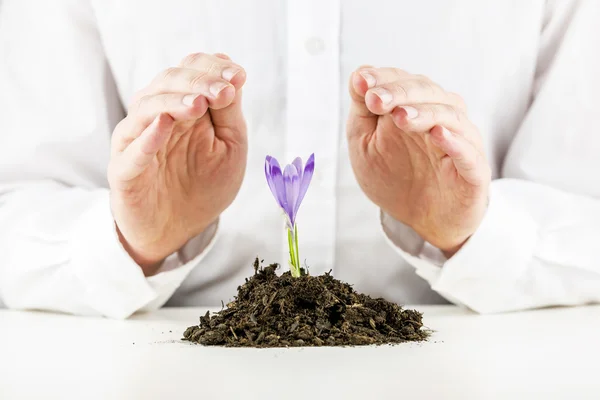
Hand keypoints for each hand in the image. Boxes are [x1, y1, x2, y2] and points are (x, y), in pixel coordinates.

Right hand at [107, 52, 246, 273]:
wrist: (178, 229)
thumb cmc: (205, 184)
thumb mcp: (229, 146)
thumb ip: (229, 113)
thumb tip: (234, 74)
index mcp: (182, 104)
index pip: (190, 70)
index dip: (213, 68)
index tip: (238, 75)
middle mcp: (155, 115)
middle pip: (168, 81)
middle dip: (198, 82)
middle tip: (224, 90)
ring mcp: (135, 140)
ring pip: (146, 107)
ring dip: (174, 101)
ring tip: (199, 103)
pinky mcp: (124, 170)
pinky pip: (132, 150)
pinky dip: (147, 136)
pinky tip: (165, 125)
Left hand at [347, 67, 490, 256]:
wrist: (423, 220)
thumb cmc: (395, 177)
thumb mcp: (365, 143)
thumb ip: (362, 110)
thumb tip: (358, 75)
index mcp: (415, 106)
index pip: (403, 80)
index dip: (383, 79)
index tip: (362, 82)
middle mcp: (441, 117)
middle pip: (426, 92)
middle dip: (399, 93)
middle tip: (375, 99)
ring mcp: (460, 142)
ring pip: (449, 116)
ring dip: (424, 112)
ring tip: (400, 116)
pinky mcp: (473, 171)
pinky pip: (468, 153)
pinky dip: (455, 141)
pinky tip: (438, 134)